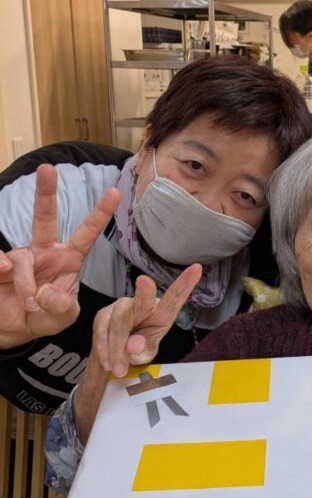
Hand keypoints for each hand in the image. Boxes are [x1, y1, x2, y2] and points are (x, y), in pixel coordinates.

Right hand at [0, 164, 120, 348]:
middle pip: (45, 217)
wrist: (13, 329)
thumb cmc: (44, 317)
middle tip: (47, 168)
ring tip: (31, 304)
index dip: (100, 214)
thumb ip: (61, 307)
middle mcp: (43, 252)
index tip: (115, 192)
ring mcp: (19, 257)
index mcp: (68, 259)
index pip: (87, 233)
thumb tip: (44, 291)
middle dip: (46, 192)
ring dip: (26, 285)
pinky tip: (4, 279)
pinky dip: (4, 274)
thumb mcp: (62, 317)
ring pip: (21, 259)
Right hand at [91, 264, 202, 376]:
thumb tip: (133, 344)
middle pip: (142, 300)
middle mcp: (143, 305)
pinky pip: (101, 331)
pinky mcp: (103, 314)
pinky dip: (104, 348)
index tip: (197, 268)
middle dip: (144, 291)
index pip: (175, 298)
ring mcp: (121, 307)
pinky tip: (109, 362)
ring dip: (116, 348)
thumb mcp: (146, 354)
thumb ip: (141, 349)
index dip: (185, 284)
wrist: (115, 355)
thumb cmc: (139, 348)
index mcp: (163, 313)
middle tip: (145, 281)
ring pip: (118, 322)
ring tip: (118, 369)